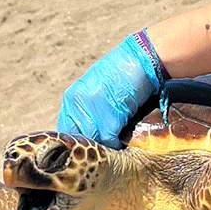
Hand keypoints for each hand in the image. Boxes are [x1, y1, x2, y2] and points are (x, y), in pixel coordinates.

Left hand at [56, 31, 163, 147]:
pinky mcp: (109, 119)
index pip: (67, 129)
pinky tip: (123, 142)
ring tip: (114, 146)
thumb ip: (88, 107)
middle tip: (103, 149)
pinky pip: (109, 142)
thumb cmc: (125, 73)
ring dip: (105, 146)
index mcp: (72, 97)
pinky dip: (117, 145)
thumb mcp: (98, 88)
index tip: (90, 144)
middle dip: (91, 144)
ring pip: (94, 141)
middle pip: (78, 137)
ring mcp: (92, 112)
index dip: (78, 139)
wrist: (144, 59)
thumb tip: (89, 131)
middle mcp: (77, 104)